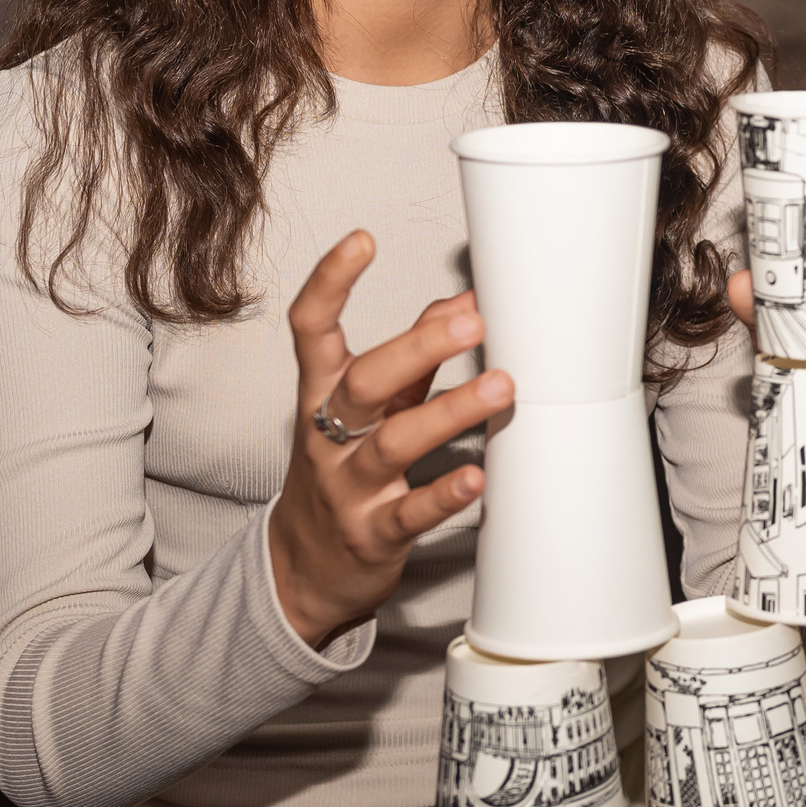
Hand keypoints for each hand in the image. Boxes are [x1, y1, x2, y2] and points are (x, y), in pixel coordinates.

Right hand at [268, 232, 512, 648]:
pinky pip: (409, 512)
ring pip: (393, 443)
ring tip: (501, 386)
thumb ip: (409, 358)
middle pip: (364, 382)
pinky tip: (477, 477)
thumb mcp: (366, 409)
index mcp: (321, 394)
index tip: (362, 240)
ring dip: (450, 412)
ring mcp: (349, 486)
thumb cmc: (343, 470)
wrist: (304, 567)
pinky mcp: (373, 534)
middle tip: (472, 320)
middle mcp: (328, 435)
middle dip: (417, 347)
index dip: (330, 282)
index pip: (310, 330)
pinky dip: (444, 494)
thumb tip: (459, 303)